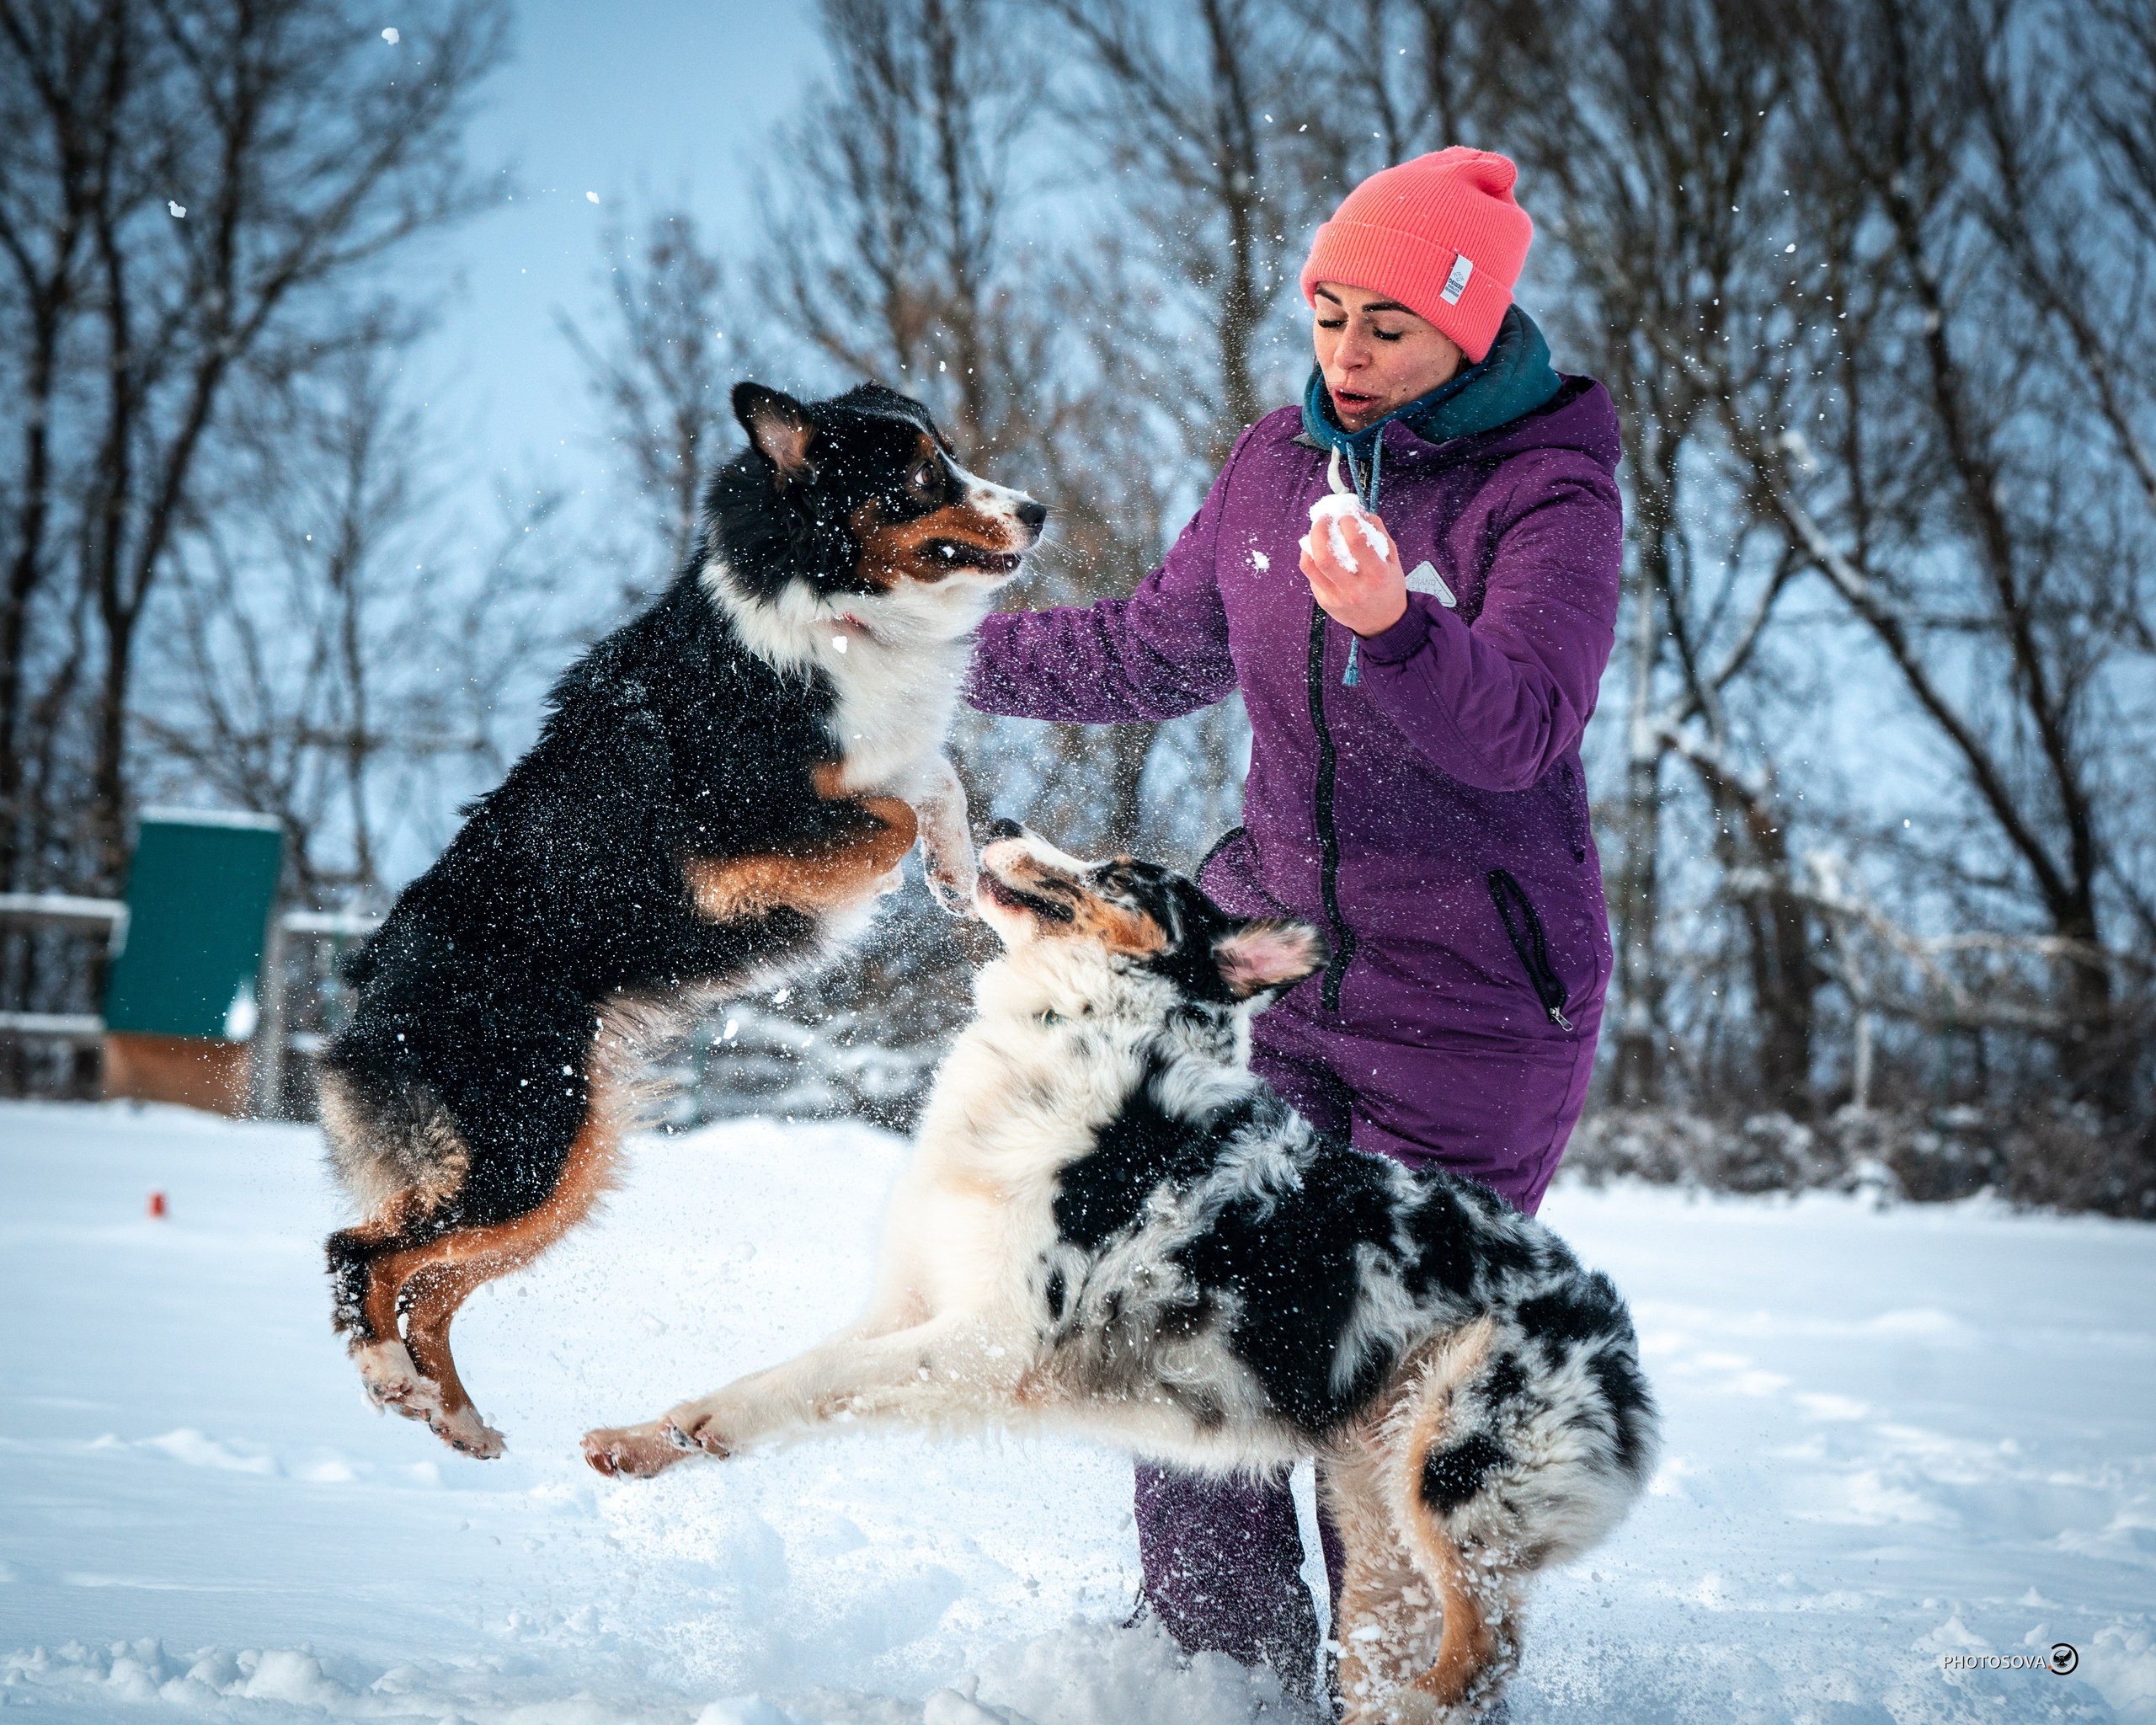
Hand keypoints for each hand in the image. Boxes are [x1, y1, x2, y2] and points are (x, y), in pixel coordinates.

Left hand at [1300, 505, 1407, 637]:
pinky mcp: (1325, 602)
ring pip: (1312, 565)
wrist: (1383, 623)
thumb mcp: (1393, 560)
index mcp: (1376, 576)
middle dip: (1320, 530)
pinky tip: (1315, 550)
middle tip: (1325, 519)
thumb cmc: (1388, 589)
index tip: (1347, 516)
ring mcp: (1337, 597)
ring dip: (1310, 542)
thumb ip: (1378, 533)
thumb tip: (1359, 511)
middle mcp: (1355, 588)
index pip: (1357, 542)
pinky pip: (1310, 576)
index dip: (1348, 522)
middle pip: (1326, 555)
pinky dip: (1309, 558)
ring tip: (1316, 531)